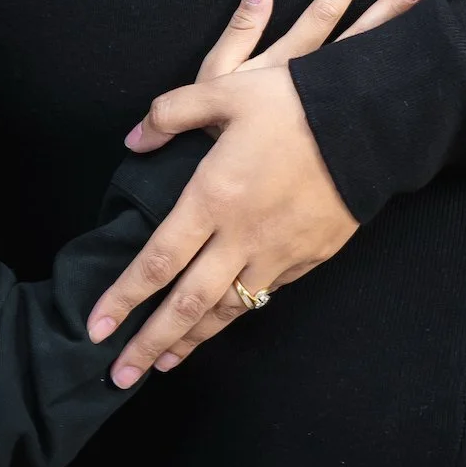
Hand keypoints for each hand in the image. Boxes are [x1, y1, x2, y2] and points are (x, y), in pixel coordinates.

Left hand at [87, 0, 424, 385]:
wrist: (370, 121)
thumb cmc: (293, 100)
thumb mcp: (225, 90)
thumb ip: (172, 112)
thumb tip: (133, 139)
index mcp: (212, 198)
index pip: (157, 261)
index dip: (123, 297)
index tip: (95, 327)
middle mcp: (241, 236)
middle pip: (187, 303)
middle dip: (150, 342)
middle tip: (118, 376)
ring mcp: (278, 252)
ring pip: (228, 309)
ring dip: (193, 339)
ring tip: (165, 363)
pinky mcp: (309, 257)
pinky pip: (266, 292)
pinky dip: (240, 312)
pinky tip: (226, 318)